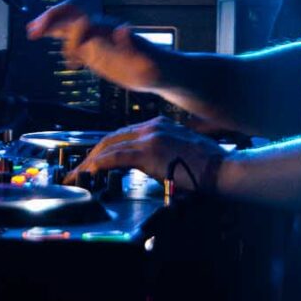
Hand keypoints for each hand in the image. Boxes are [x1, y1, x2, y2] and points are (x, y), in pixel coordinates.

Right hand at [26, 1, 162, 93]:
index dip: (68, 28)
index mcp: (109, 31)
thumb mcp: (147, 61)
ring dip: (51, 27)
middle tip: (33, 30)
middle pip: (71, 16)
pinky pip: (76, 42)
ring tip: (33, 33)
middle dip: (51, 19)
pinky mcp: (98, 52)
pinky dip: (63, 44)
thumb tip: (122, 28)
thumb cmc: (157, 68)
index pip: (81, 20)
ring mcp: (98, 40)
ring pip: (70, 26)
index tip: (60, 44)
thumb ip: (133, 47)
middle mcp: (101, 31)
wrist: (163, 71)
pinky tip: (66, 61)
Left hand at [72, 117, 226, 196]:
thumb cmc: (209, 164)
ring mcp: (150, 138)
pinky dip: (98, 165)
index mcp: (159, 125)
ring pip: (110, 147)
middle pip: (112, 138)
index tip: (95, 159)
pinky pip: (115, 158)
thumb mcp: (182, 149)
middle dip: (93, 154)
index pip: (124, 134)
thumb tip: (152, 164)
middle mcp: (152, 127)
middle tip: (80, 169)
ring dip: (90, 162)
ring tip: (79, 175)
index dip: (106, 147)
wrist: (222, 168)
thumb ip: (164, 151)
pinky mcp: (149, 153)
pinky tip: (89, 173)